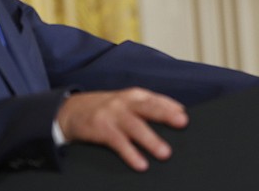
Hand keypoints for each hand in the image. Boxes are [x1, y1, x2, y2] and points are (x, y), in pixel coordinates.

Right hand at [56, 88, 187, 171]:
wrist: (71, 110)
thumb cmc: (107, 109)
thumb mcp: (127, 103)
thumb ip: (149, 107)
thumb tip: (178, 114)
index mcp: (135, 95)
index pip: (157, 99)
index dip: (172, 107)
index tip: (187, 116)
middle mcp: (126, 102)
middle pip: (149, 107)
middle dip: (166, 114)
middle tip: (182, 123)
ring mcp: (113, 114)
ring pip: (135, 126)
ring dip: (151, 139)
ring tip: (165, 153)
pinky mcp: (101, 128)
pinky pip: (118, 142)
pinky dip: (130, 153)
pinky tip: (140, 164)